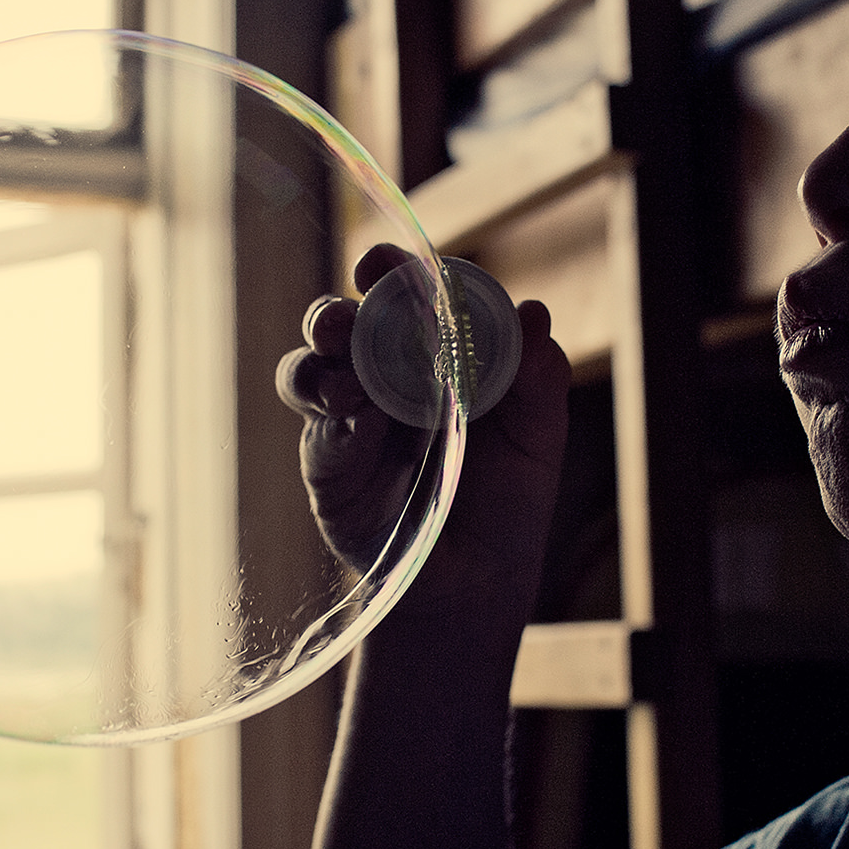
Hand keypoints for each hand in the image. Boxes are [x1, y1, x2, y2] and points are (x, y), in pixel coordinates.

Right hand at [276, 245, 570, 616]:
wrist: (475, 585)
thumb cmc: (510, 505)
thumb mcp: (537, 441)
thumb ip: (537, 380)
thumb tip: (535, 311)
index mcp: (435, 358)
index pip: (408, 300)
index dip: (396, 274)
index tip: (386, 263)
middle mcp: (384, 377)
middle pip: (345, 321)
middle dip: (337, 307)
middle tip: (347, 307)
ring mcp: (349, 418)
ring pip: (311, 364)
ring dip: (320, 352)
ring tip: (342, 361)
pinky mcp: (328, 463)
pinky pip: (318, 427)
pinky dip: (330, 412)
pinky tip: (355, 417)